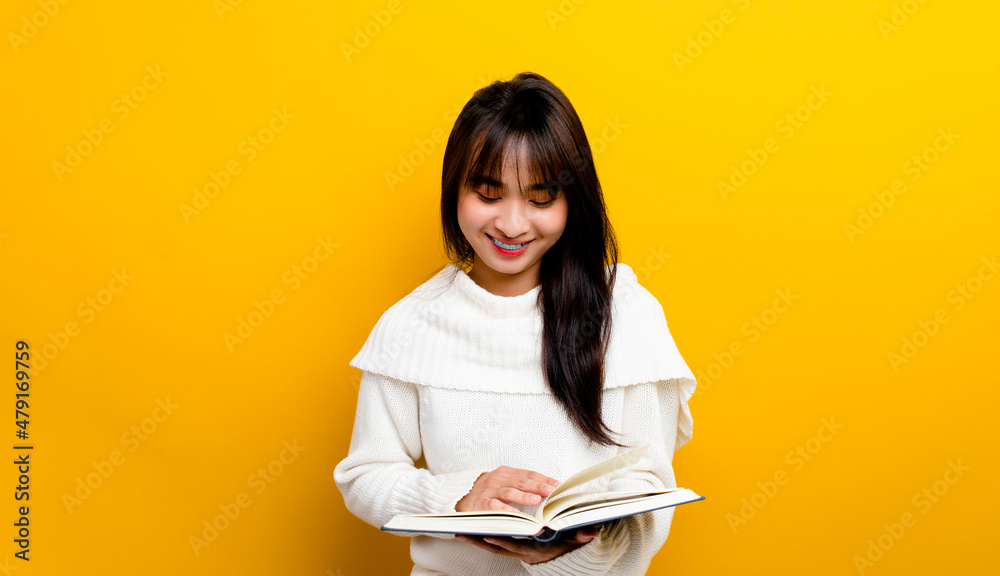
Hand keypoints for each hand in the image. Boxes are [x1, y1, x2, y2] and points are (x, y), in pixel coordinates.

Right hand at [455, 466, 559, 511]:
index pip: (528, 474)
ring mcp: (489, 491)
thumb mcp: (503, 481)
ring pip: (509, 492)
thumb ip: (520, 483)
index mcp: (505, 472)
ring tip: (536, 499)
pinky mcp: (481, 504)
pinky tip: (516, 513)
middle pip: (521, 482)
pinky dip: (505, 509)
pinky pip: (495, 507)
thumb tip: (545, 487)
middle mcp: (498, 479)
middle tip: (551, 491)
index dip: (543, 479)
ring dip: (523, 496)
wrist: (460, 495)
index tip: (556, 484)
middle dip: (538, 486)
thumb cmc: (486, 490)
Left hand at [456, 525, 599, 563]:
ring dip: (477, 539)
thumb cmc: (568, 543)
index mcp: (535, 550)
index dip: (501, 539)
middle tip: (464, 533)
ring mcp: (516, 550)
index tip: (487, 532)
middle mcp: (522, 552)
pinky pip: (494, 543)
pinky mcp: (512, 547)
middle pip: (498, 547)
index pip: (515, 545)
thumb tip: (590, 530)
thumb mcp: (576, 540)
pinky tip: (470, 530)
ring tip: (460, 532)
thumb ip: (582, 536)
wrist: (566, 553)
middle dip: (480, 540)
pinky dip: (482, 538)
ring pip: (493, 546)